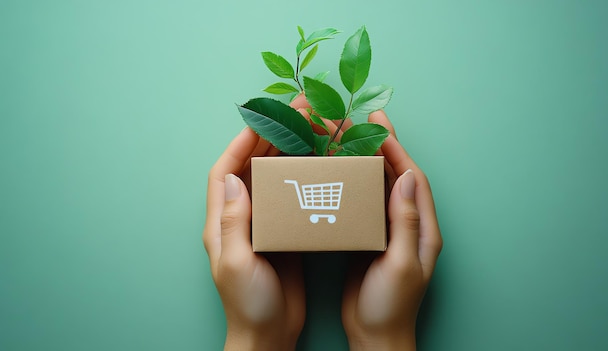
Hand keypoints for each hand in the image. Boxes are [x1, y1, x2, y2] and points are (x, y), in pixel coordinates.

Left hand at [203, 96, 309, 350]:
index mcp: (221, 223)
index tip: (260, 121)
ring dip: (288, 153)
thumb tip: (234, 179)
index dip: (239, 145)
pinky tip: (319, 165)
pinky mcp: (283, 233)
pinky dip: (302, 177)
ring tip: (310, 131)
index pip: (224, 173)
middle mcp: (240, 217)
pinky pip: (290, 196)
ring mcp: (262, 224)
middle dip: (269, 138)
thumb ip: (234, 222)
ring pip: (272, 178)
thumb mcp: (237, 263)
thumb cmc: (248, 304)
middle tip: (295, 115)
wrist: (269, 334)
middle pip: (251, 168)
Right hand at [341, 111, 442, 349]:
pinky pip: (363, 203)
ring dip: (366, 161)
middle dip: (382, 147)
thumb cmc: (391, 306)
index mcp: (423, 229)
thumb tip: (407, 177)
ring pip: (379, 187)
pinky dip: (354, 184)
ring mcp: (388, 231)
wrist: (375, 336)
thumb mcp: (401, 264)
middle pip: (396, 177)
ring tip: (347, 139)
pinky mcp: (369, 238)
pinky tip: (338, 173)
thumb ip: (406, 222)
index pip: (413, 179)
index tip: (380, 124)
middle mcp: (408, 225)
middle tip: (361, 122)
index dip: (398, 150)